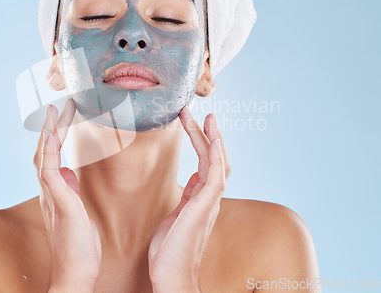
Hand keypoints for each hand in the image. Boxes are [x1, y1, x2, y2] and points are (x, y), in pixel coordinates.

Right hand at [33, 99, 101, 291]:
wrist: (76, 272)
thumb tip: (69, 171)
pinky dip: (49, 149)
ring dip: (48, 132)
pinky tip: (53, 133)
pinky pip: (49, 170)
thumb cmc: (79, 244)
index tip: (59, 115)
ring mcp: (51, 195)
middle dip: (49, 127)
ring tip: (54, 110)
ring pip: (43, 155)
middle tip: (57, 105)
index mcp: (54, 190)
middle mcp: (48, 190)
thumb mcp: (77, 210)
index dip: (51, 135)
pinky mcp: (60, 202)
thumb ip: (70, 189)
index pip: (49, 156)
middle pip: (43, 150)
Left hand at [148, 107, 229, 292]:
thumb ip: (188, 195)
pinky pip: (216, 177)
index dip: (204, 143)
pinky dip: (216, 156)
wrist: (172, 276)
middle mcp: (209, 198)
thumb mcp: (177, 214)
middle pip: (216, 159)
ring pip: (218, 163)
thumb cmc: (171, 250)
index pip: (208, 164)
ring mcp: (209, 202)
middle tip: (202, 113)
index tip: (195, 124)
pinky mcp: (204, 207)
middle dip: (209, 135)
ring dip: (212, 139)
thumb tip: (193, 178)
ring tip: (207, 117)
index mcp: (201, 198)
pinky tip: (212, 139)